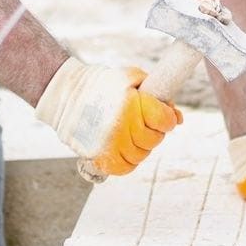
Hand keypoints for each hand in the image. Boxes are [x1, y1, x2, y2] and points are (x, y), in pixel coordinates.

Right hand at [36, 58, 181, 177]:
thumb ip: (158, 94)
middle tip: (142, 122)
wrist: (66, 95)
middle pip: (154, 139)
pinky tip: (123, 147)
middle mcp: (121, 127)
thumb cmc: (103, 84)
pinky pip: (125, 168)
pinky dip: (128, 160)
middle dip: (153, 131)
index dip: (167, 118)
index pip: (165, 121)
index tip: (162, 116)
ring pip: (141, 155)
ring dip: (140, 146)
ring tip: (129, 132)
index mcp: (131, 104)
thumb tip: (179, 119)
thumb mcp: (131, 78)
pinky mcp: (99, 157)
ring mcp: (110, 145)